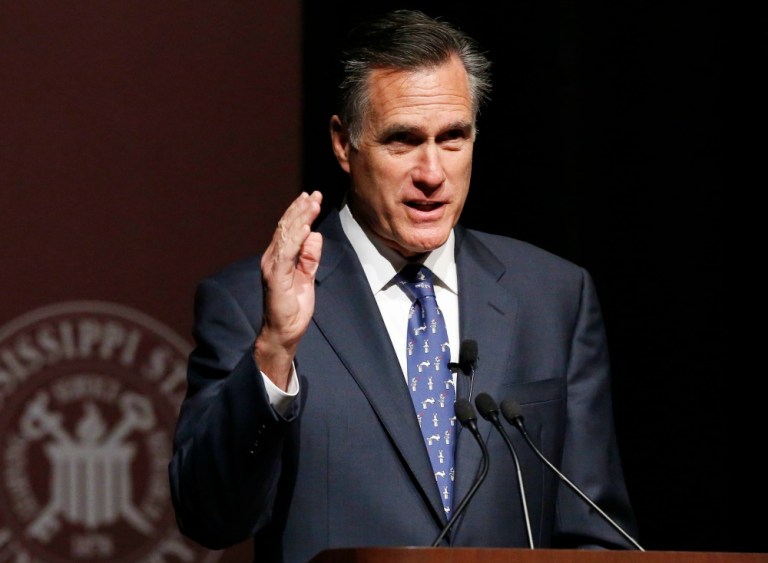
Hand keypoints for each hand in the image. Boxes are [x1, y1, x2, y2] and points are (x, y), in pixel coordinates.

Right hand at [255, 191, 322, 389]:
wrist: (284, 332)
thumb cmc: (293, 308)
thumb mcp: (307, 278)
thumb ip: (309, 257)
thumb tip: (315, 235)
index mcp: (279, 258)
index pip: (289, 229)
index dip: (300, 212)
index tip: (312, 197)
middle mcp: (272, 258)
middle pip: (286, 227)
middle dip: (301, 209)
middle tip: (314, 194)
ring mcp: (272, 267)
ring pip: (286, 235)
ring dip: (300, 217)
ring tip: (312, 203)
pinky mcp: (275, 277)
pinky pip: (286, 253)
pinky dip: (296, 238)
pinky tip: (305, 226)